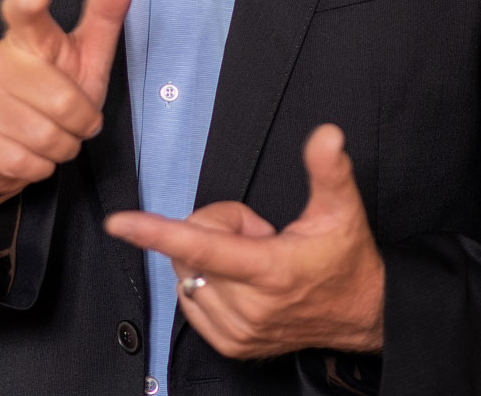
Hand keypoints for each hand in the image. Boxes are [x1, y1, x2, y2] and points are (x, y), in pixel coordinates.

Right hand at [0, 0, 137, 225]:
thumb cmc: (50, 95)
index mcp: (27, 37)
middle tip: (74, 121)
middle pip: (62, 101)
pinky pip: (22, 161)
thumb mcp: (83, 58)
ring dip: (61, 147)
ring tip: (52, 138)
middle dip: (80, 123)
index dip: (29, 4)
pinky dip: (38, 167)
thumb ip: (104, 13)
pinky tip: (30, 154)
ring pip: (44, 136)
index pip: (24, 15)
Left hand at [104, 123, 383, 357]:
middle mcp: (249, 306)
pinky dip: (206, 282)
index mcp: (270, 270)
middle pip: (191, 248)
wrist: (361, 315)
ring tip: (255, 261)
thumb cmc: (346, 261)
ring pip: (186, 274)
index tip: (119, 223)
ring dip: (210, 260)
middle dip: (216, 228)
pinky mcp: (231, 345)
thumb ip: (329, 170)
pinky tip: (242, 282)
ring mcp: (238, 330)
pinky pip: (189, 298)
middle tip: (258, 234)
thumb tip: (326, 135)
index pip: (202, 247)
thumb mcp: (342, 211)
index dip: (156, 232)